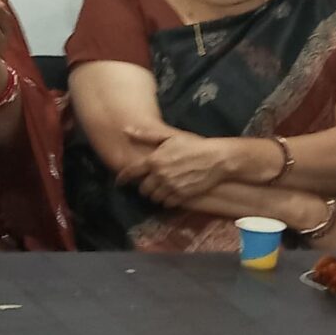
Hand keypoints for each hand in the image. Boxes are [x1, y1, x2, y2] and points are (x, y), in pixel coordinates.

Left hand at [117, 125, 241, 205]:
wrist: (216, 159)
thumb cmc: (193, 145)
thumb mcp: (169, 136)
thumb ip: (146, 135)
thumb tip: (125, 131)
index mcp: (154, 160)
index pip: (131, 172)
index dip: (122, 178)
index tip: (119, 182)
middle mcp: (159, 175)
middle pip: (142, 189)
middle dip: (144, 187)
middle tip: (149, 183)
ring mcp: (171, 187)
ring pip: (154, 198)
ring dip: (155, 195)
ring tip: (160, 189)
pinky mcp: (182, 196)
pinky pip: (167, 204)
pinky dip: (166, 201)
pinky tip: (171, 194)